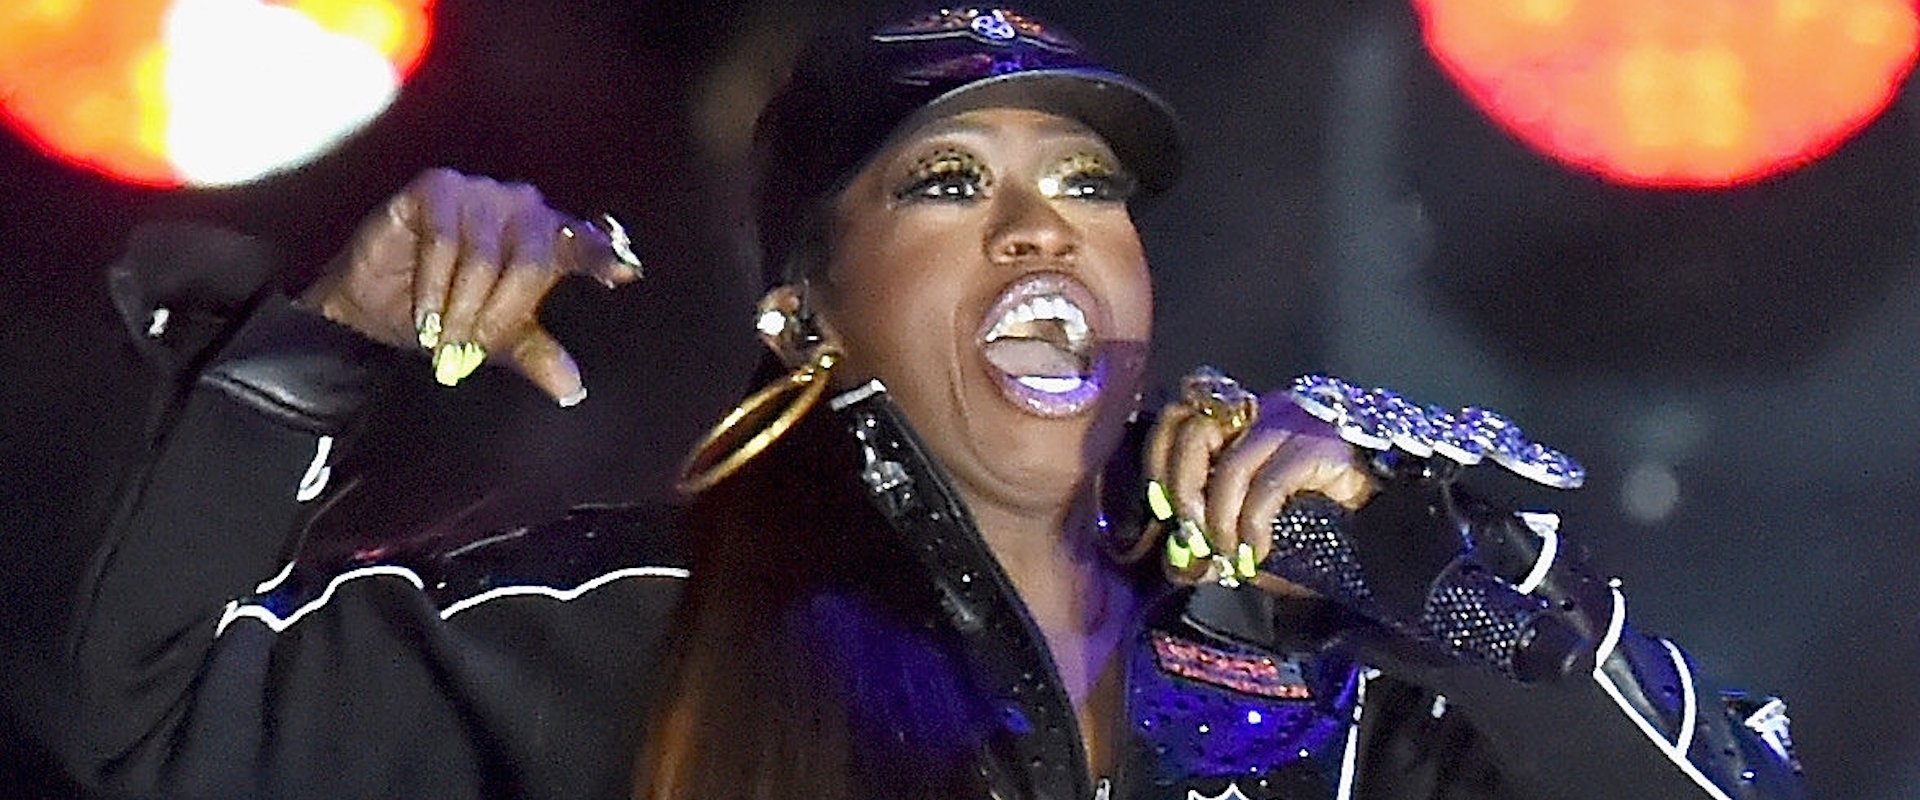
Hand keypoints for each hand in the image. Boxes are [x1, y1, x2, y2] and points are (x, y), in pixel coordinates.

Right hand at [298, 168, 641, 404]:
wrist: (375, 307)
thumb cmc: (449, 314)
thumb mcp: (498, 341)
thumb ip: (537, 355)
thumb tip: (571, 387)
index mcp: (550, 237)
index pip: (586, 244)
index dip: (605, 256)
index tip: (626, 273)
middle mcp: (523, 207)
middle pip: (532, 263)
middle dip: (499, 314)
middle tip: (468, 348)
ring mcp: (480, 192)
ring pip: (485, 257)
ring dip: (461, 308)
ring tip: (442, 338)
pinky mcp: (436, 187)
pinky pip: (444, 240)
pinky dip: (433, 287)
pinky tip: (424, 318)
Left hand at [1142, 382, 1376, 595]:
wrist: (1395, 533)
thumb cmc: (1326, 531)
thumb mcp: (1256, 537)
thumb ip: (1215, 542)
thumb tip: (1179, 562)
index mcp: (1244, 421)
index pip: (1182, 414)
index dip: (1160, 458)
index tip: (1163, 509)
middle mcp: (1265, 410)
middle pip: (1195, 427)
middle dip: (1183, 487)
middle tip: (1196, 534)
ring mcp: (1297, 422)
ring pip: (1231, 458)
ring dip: (1219, 514)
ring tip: (1230, 550)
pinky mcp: (1324, 445)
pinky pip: (1270, 483)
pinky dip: (1253, 522)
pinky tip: (1259, 549)